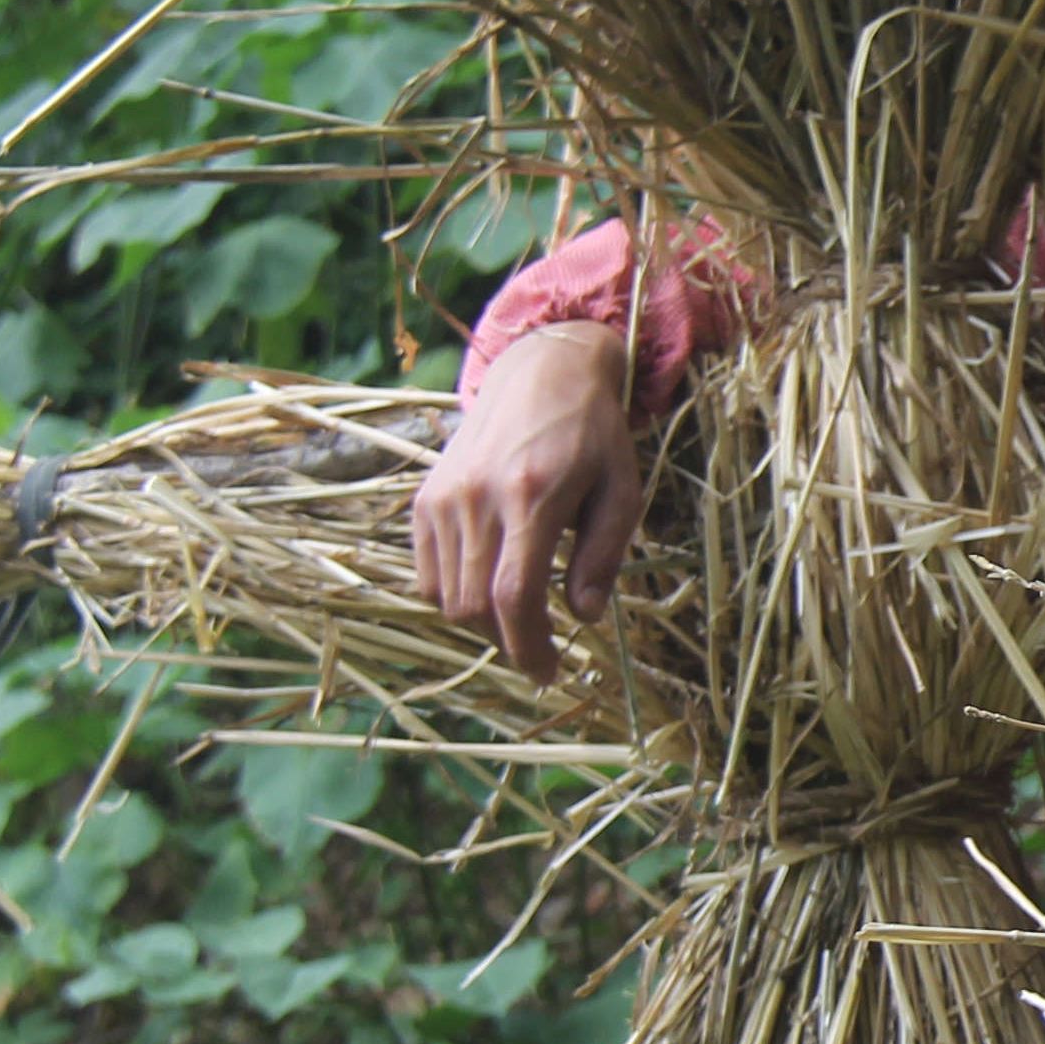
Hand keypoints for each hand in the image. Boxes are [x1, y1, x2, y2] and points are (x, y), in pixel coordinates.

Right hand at [411, 323, 639, 678]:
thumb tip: (583, 616)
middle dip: (509, 642)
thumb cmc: (592, 434)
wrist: (540, 371)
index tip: (549, 672)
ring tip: (520, 616)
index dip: (529, 647)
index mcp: (530, 496)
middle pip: (475, 606)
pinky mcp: (423, 498)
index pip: (514, 597)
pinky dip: (453, 595)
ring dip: (483, 622)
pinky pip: (426, 574)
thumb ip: (602, 555)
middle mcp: (475, 498)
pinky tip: (489, 588)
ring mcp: (442, 498)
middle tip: (541, 651)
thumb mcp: (621, 489)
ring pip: (446, 597)